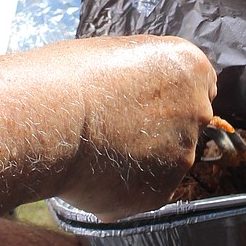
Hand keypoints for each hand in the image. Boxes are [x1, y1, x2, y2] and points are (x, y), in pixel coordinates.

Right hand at [56, 35, 214, 218]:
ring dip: (140, 160)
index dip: (165, 96)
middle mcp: (197, 111)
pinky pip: (145, 190)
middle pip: (184, 125)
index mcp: (190, 68)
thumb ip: (143, 75)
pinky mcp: (160, 192)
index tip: (139, 101)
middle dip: (157, 130)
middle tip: (114, 128)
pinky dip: (124, 186)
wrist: (48, 121)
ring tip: (96, 151)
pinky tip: (93, 173)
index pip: (196, 87)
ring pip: (165, 161)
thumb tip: (138, 90)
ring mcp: (182, 155)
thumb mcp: (115, 53)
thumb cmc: (69, 77)